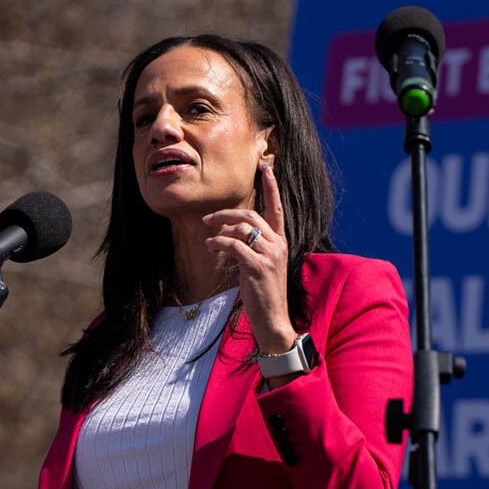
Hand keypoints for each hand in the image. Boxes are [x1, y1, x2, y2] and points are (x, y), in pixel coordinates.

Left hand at [202, 163, 295, 357]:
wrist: (273, 320)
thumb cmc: (264, 294)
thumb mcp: (261, 266)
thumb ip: (252, 247)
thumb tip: (231, 233)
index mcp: (280, 242)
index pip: (277, 209)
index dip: (271, 187)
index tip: (266, 168)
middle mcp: (278, 245)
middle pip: (251, 216)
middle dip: (226, 214)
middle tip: (207, 220)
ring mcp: (270, 255)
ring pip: (241, 228)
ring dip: (219, 230)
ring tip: (208, 239)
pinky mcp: (258, 266)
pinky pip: (234, 245)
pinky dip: (218, 243)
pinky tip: (210, 247)